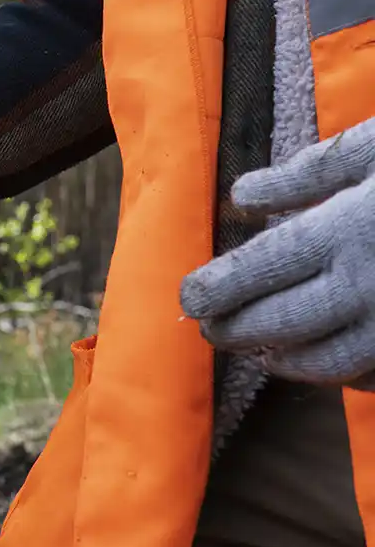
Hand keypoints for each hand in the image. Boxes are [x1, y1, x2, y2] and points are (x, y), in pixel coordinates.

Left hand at [180, 118, 374, 386]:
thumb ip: (308, 174)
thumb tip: (242, 196)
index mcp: (347, 230)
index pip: (257, 270)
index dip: (214, 288)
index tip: (188, 295)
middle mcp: (370, 286)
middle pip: (278, 325)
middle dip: (235, 330)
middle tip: (208, 329)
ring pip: (325, 363)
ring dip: (284, 359)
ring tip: (261, 349)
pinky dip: (346, 372)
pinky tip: (330, 358)